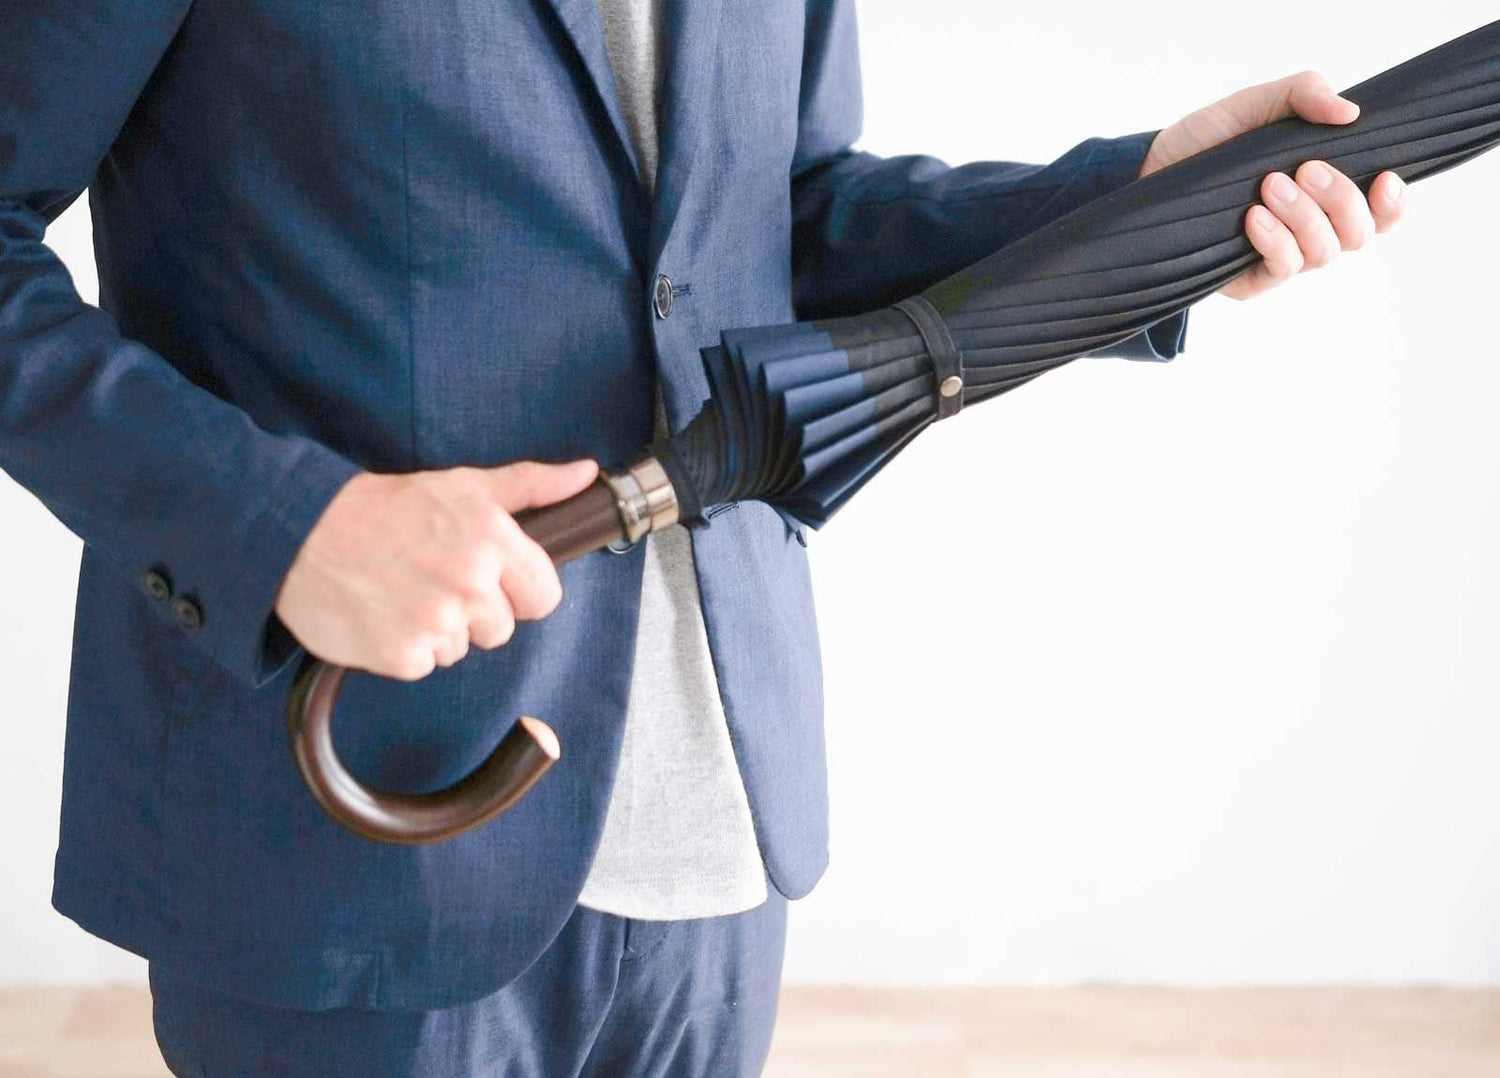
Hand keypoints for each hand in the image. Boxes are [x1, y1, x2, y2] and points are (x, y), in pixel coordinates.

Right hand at [275, 458, 599, 680]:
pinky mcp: (403, 656)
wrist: (302, 532)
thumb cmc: (385, 507)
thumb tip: (586, 474)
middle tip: (434, 579)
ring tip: (404, 592)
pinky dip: (406, 648)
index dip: (519, 591)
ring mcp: (436, 622)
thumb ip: (531, 484)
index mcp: (492, 539)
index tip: (490, 580)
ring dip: (439, 629)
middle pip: (503, 628)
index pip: (545, 597)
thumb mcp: (463, 485)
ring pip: (463, 648)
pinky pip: (425, 664)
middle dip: (476, 611)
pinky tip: (384, 613)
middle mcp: (470, 582)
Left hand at [1139, 71, 1407, 300]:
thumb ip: (1303, 94)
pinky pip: (1282, 270)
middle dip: (1342, 200)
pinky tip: (1254, 217)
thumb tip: (1349, 111)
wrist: (1150, 171)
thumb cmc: (1208, 141)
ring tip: (1271, 184)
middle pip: (1359, 234)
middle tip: (1308, 168)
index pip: (1381, 212)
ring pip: (1325, 254)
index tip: (1383, 177)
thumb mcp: (1255, 105)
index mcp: (1325, 192)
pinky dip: (1276, 241)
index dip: (1394, 203)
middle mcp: (1311, 228)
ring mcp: (1281, 256)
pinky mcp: (1249, 279)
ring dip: (1306, 217)